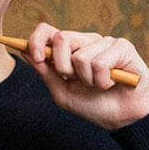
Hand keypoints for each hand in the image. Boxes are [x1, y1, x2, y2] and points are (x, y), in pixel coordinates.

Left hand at [27, 22, 148, 129]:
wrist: (122, 118)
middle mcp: (85, 42)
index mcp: (69, 50)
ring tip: (99, 85)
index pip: (47, 31)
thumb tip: (26, 53)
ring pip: (80, 56)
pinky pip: (100, 62)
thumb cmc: (94, 104)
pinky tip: (112, 83)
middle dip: (64, 67)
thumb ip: (46, 73)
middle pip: (60, 38)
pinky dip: (103, 80)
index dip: (36, 40)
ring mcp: (104, 42)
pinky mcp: (122, 47)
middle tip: (77, 80)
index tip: (35, 57)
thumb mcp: (63, 92)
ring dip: (88, 80)